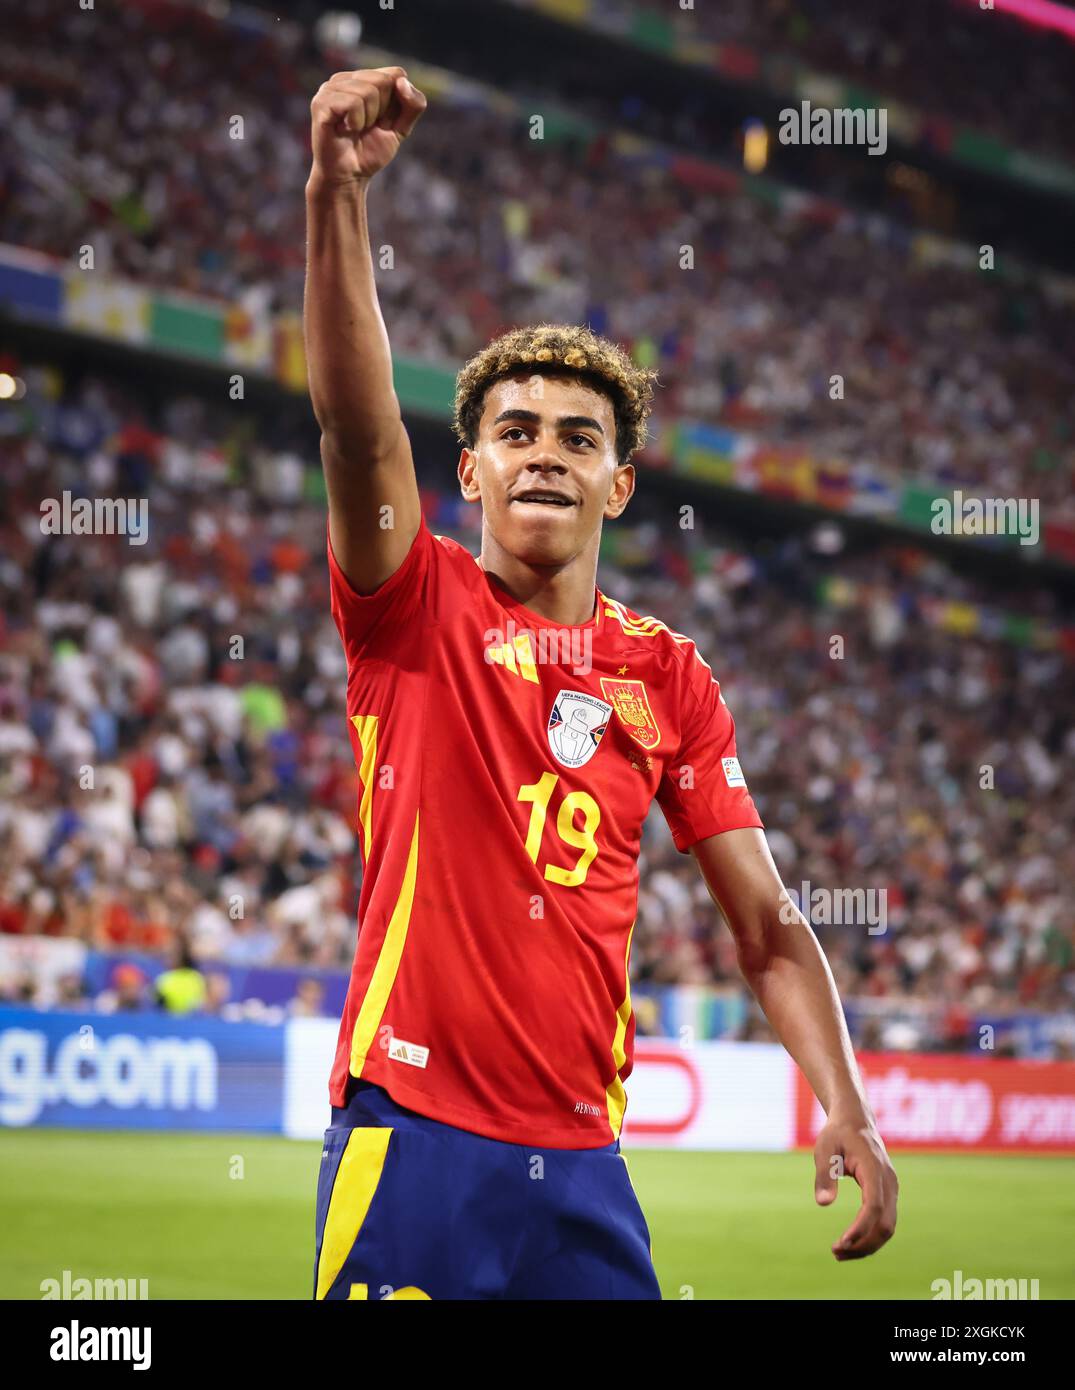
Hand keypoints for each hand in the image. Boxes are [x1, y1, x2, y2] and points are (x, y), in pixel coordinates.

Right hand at [309, 67, 426, 185]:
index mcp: (363, 79)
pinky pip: (352, 103)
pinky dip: (356, 122)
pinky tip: (345, 130)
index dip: (396, 103)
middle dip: (382, 111)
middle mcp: (345, 78)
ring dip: (368, 119)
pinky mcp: (321, 102)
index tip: (382, 120)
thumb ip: (413, 105)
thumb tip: (402, 80)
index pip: (395, 74)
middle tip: (366, 126)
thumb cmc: (370, 152)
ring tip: (355, 129)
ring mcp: (330, 88)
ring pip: (367, 91)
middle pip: (382, 80)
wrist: (349, 177)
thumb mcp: (401, 128)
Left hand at [813, 1114, 897, 1259]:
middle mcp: (888, 1181)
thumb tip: (823, 1204)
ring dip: (867, 1245)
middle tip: (836, 1253)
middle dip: (863, 1244)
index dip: (860, 1228)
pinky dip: (870, 1236)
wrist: (856, 1120)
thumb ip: (824, 1175)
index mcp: (874, 1169)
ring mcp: (891, 1188)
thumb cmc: (837, 1133)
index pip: (873, 1206)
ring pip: (888, 1227)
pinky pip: (885, 1221)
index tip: (840, 1243)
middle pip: (885, 1224)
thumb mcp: (824, 1148)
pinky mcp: (888, 1194)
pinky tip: (851, 1242)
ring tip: (839, 1253)